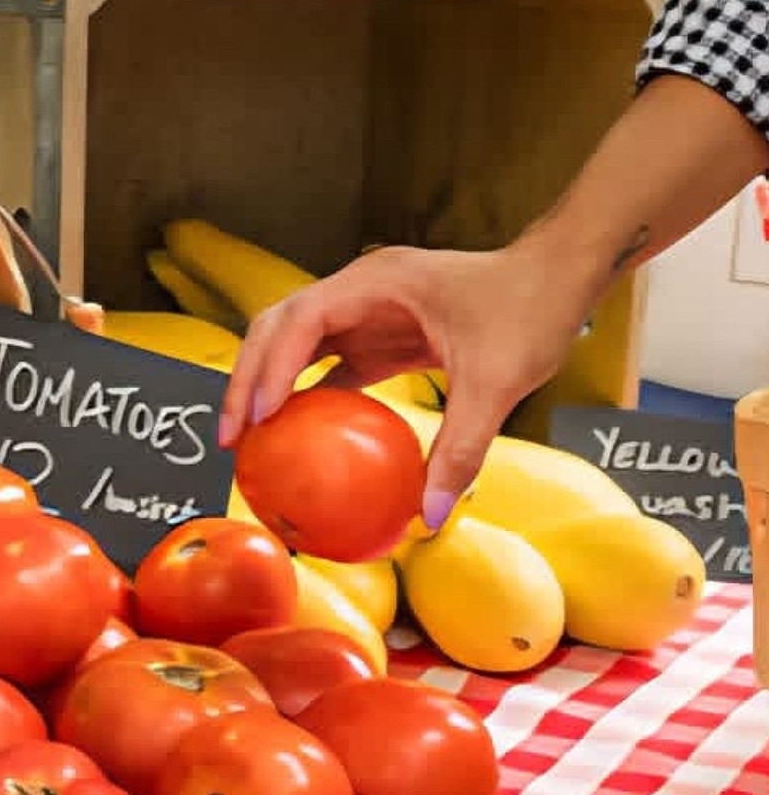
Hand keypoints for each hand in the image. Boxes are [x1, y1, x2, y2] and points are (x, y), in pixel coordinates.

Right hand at [219, 243, 595, 525]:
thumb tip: (429, 518)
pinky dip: (308, 400)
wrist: (562, 277)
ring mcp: (368, 311)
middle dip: (246, 378)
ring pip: (295, 344)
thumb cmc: (532, 310)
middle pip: (279, 328)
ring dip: (268, 387)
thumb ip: (460, 448)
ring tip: (249, 444)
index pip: (301, 320)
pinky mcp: (382, 335)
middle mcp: (361, 291)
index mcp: (377, 284)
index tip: (258, 417)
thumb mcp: (498, 382)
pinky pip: (331, 367)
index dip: (271, 367)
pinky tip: (299, 444)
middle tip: (232, 440)